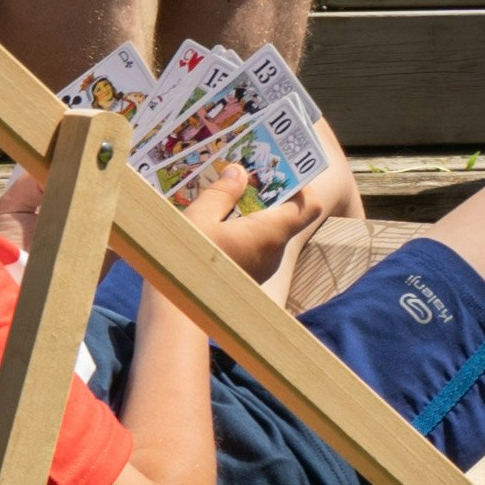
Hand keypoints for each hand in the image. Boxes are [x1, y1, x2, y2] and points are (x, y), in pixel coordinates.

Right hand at [188, 147, 358, 279]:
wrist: (175, 313)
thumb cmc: (188, 260)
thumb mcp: (200, 217)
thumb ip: (222, 192)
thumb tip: (238, 172)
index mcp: (270, 233)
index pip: (309, 206)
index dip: (301, 186)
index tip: (278, 172)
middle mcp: (273, 252)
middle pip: (286, 218)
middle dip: (269, 196)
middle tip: (244, 177)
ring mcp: (262, 270)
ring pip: (268, 235)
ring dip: (253, 216)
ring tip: (224, 199)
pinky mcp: (247, 280)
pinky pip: (254, 250)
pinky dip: (243, 235)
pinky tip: (216, 228)